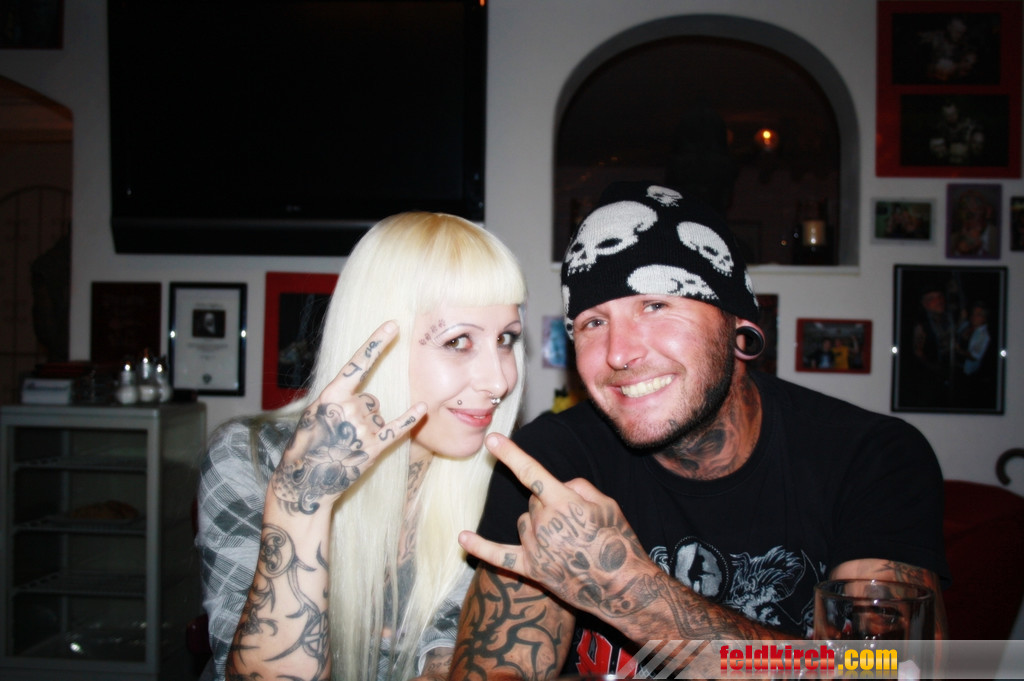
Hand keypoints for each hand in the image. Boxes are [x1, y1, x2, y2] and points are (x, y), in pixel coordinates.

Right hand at [270, 321, 425, 514]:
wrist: (304, 481)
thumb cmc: (307, 445)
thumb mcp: (314, 414)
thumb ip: (337, 399)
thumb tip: (363, 395)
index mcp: (331, 396)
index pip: (358, 363)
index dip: (375, 343)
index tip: (393, 325)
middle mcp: (348, 408)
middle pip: (371, 399)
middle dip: (361, 413)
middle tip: (341, 433)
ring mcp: (361, 429)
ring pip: (378, 415)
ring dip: (369, 428)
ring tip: (348, 445)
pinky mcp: (373, 448)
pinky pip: (398, 428)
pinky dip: (410, 419)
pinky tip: (422, 408)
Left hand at [459, 434, 654, 619]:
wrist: (623, 587)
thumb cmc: (618, 541)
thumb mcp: (608, 504)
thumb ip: (578, 487)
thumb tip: (559, 488)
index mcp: (563, 503)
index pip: (531, 471)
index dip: (510, 453)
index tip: (492, 438)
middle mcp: (543, 524)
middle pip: (534, 501)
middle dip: (550, 504)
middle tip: (578, 524)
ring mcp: (535, 548)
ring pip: (524, 522)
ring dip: (539, 525)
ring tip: (568, 542)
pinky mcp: (531, 569)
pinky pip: (499, 555)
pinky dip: (480, 547)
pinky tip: (462, 538)